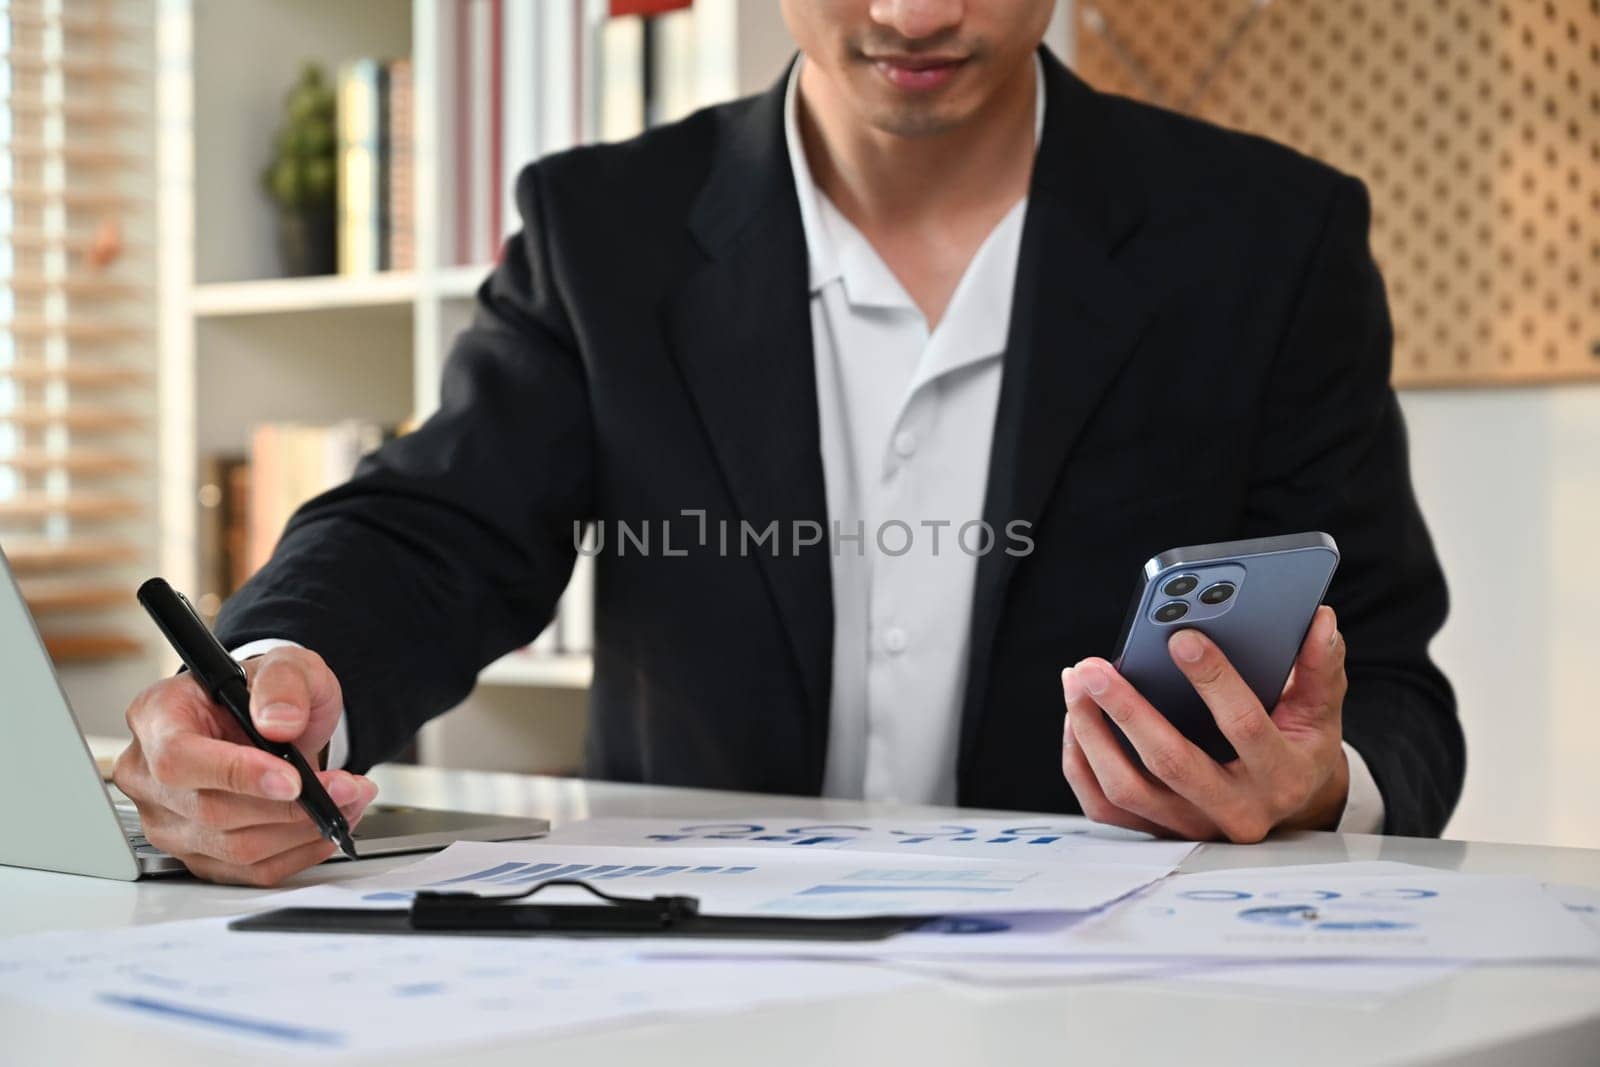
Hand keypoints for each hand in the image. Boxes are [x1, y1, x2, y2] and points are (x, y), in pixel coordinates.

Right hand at [112, 646, 377, 885]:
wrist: (272, 720)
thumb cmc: (264, 692)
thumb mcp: (285, 664)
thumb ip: (284, 682)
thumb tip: (280, 722)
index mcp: (156, 717)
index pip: (178, 758)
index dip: (235, 773)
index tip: (292, 779)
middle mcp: (149, 775)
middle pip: (212, 811)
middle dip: (291, 805)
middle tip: (346, 787)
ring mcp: (169, 822)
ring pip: (236, 848)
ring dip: (303, 829)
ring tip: (347, 800)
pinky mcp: (198, 855)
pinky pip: (251, 871)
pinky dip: (299, 851)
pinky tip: (326, 826)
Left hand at [1060, 606, 1349, 842]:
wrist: (1286, 804)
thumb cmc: (1296, 744)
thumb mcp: (1320, 710)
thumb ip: (1320, 668)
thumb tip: (1319, 621)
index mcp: (1283, 776)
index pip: (1245, 727)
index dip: (1214, 680)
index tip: (1179, 636)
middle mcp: (1237, 811)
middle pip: (1172, 763)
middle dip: (1128, 711)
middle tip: (1093, 667)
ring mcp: (1192, 827)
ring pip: (1128, 789)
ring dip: (1093, 733)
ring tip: (1076, 681)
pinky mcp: (1156, 832)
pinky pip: (1105, 806)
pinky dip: (1081, 762)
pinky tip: (1075, 718)